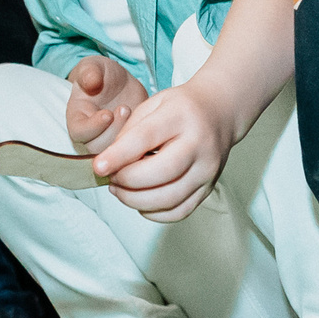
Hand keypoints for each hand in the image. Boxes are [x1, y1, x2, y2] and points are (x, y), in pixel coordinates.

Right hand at [65, 55, 147, 155]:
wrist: (120, 83)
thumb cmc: (101, 74)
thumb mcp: (93, 66)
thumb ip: (89, 72)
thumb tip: (91, 82)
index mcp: (77, 118)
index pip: (79, 133)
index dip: (93, 127)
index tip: (107, 114)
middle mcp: (91, 134)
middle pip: (97, 147)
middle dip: (113, 131)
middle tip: (124, 108)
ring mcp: (109, 140)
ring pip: (115, 152)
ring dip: (126, 135)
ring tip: (131, 110)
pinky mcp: (126, 143)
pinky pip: (132, 150)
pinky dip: (140, 140)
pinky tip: (145, 122)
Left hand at [93, 78, 233, 222]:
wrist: (220, 113)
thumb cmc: (182, 108)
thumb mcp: (153, 104)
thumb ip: (130, 131)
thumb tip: (111, 162)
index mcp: (181, 117)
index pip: (146, 138)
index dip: (119, 155)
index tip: (98, 166)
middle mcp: (199, 145)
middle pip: (160, 173)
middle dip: (127, 181)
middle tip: (111, 177)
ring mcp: (207, 170)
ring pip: (169, 198)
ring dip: (136, 200)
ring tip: (120, 190)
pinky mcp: (208, 188)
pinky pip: (179, 211)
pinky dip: (155, 213)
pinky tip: (141, 201)